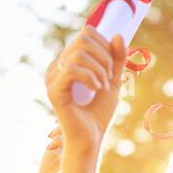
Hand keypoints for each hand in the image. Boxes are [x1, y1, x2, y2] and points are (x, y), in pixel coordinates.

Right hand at [45, 27, 126, 154]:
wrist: (91, 137)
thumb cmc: (99, 112)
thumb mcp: (113, 80)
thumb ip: (117, 58)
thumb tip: (119, 35)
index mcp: (68, 61)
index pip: (86, 35)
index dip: (105, 44)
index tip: (112, 67)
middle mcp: (57, 66)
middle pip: (83, 39)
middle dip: (104, 57)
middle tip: (109, 78)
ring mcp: (53, 77)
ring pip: (78, 52)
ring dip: (99, 69)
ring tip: (103, 86)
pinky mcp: (53, 89)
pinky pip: (71, 68)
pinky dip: (90, 77)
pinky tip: (96, 89)